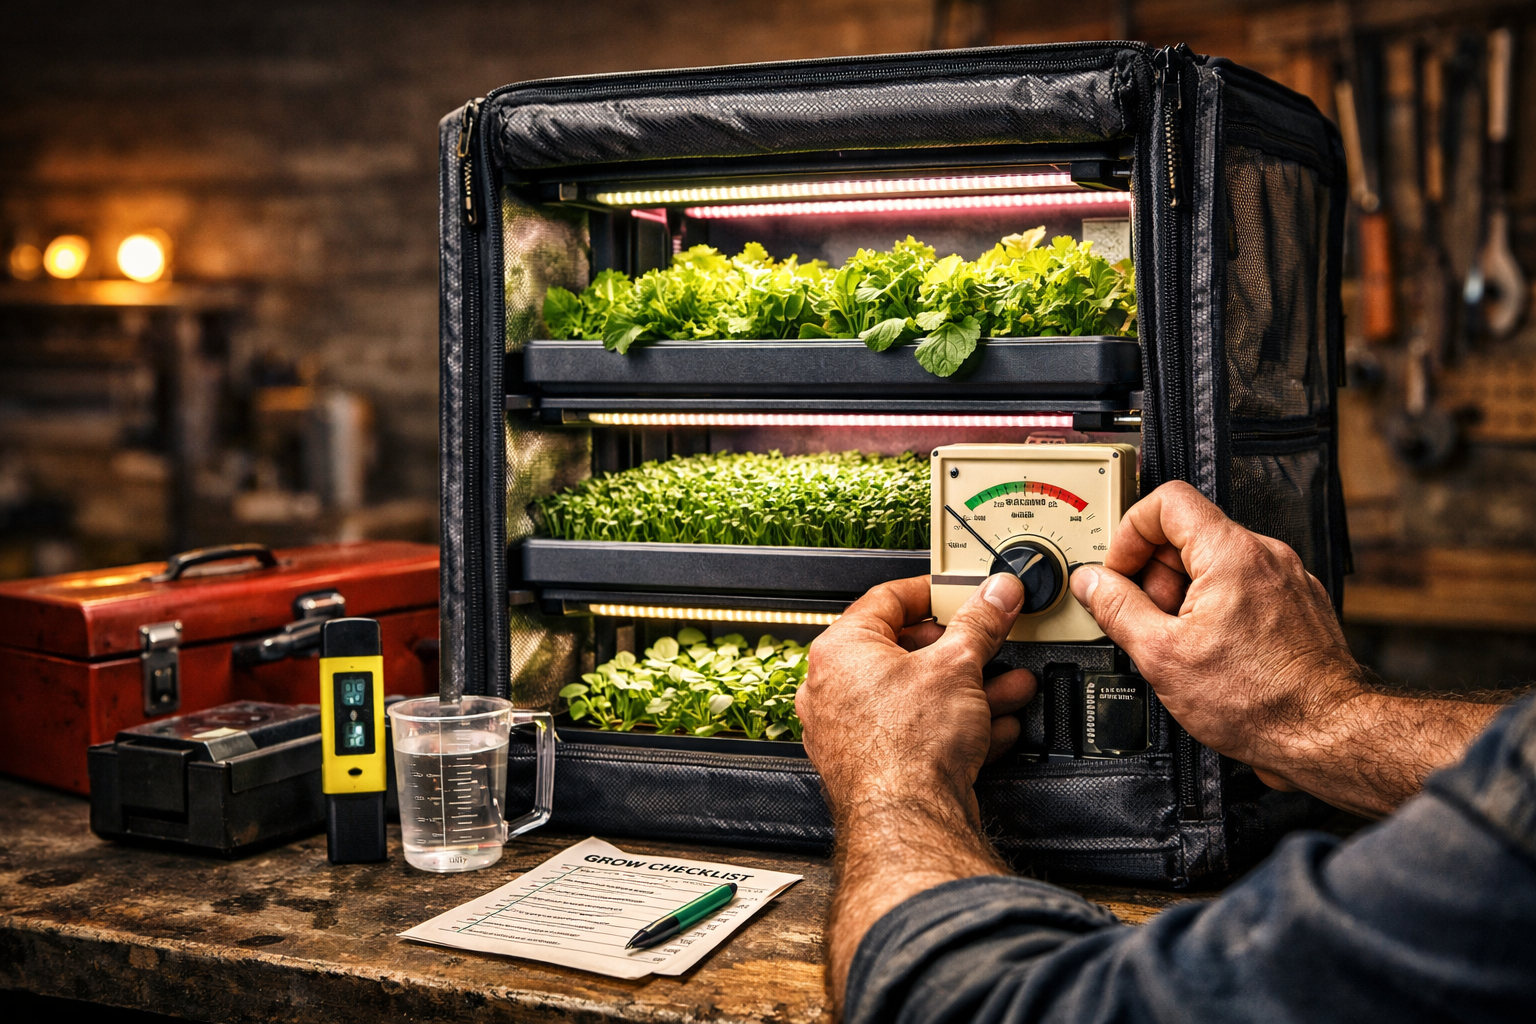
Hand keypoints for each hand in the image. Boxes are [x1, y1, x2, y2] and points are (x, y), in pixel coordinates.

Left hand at [797, 573, 1035, 1007]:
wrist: (909, 822)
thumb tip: (995, 596)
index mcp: (840, 649)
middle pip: (904, 652)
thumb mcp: (958, 664)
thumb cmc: (908, 745)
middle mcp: (832, 688)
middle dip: (959, 651)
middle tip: (990, 643)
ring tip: (1008, 685)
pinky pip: (915, 733)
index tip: (960, 595)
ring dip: (967, 690)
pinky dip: (953, 727)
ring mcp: (848, 732)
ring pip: (915, 698)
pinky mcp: (870, 767)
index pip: (887, 600)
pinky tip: (993, 727)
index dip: (932, 593)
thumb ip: (980, 622)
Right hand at [1069, 481, 1500, 815]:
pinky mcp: (1298, 605)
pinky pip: (1244, 587)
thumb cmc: (1261, 701)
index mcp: (1231, 554)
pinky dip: (1216, 608)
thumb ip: (1117, 608)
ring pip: (1216, 563)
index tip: (1120, 570)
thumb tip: (1093, 583)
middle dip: (1154, 572)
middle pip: (1189, 533)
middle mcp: (1265, 556)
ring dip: (1183, 594)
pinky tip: (1210, 650)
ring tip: (1179, 640)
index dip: (1130, 532)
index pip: (1166, 501)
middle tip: (1145, 615)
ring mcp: (1287, 579)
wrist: (1327, 734)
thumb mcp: (1163, 655)